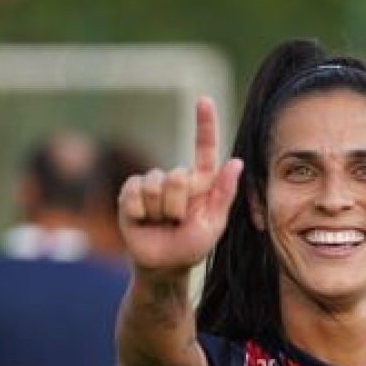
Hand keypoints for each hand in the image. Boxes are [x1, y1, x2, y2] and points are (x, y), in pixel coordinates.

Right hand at [117, 97, 243, 274]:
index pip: (204, 148)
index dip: (204, 124)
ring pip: (154, 185)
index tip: (204, 100)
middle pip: (176, 177)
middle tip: (178, 222)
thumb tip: (236, 162)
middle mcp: (176, 178)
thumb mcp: (214, 225)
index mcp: (201, 182)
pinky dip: (139, 212)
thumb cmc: (192, 246)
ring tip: (162, 223)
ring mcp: (152, 183)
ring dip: (160, 211)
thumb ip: (224, 194)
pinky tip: (142, 221)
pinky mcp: (130, 193)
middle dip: (178, 205)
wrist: (162, 266)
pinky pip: (133, 193)